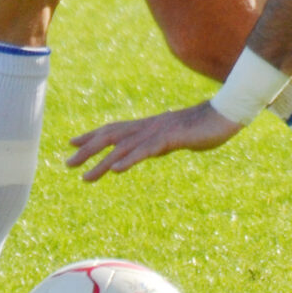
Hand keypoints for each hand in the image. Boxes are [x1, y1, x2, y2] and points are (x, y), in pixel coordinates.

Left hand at [65, 101, 241, 180]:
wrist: (224, 115)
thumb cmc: (202, 126)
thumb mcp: (174, 137)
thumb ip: (158, 143)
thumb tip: (148, 151)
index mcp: (147, 125)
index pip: (113, 129)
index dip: (91, 136)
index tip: (72, 144)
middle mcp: (146, 126)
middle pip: (110, 137)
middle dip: (87, 150)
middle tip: (67, 164)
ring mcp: (156, 132)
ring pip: (123, 148)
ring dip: (102, 163)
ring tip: (85, 177)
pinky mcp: (168, 139)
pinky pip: (145, 151)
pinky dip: (129, 160)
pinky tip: (116, 170)